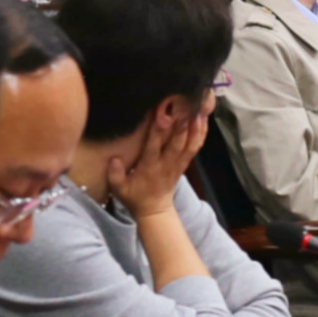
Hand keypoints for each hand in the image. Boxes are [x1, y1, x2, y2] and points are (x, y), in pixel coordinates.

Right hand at [108, 105, 207, 219]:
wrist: (154, 209)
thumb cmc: (134, 196)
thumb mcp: (119, 188)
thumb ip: (115, 174)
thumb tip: (114, 158)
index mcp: (150, 167)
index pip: (154, 146)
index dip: (157, 130)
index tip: (160, 114)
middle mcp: (166, 164)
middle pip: (176, 143)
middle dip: (181, 125)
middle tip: (185, 106)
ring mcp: (178, 164)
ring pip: (190, 144)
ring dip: (195, 127)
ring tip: (199, 109)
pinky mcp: (184, 164)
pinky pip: (195, 148)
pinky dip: (201, 134)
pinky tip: (204, 120)